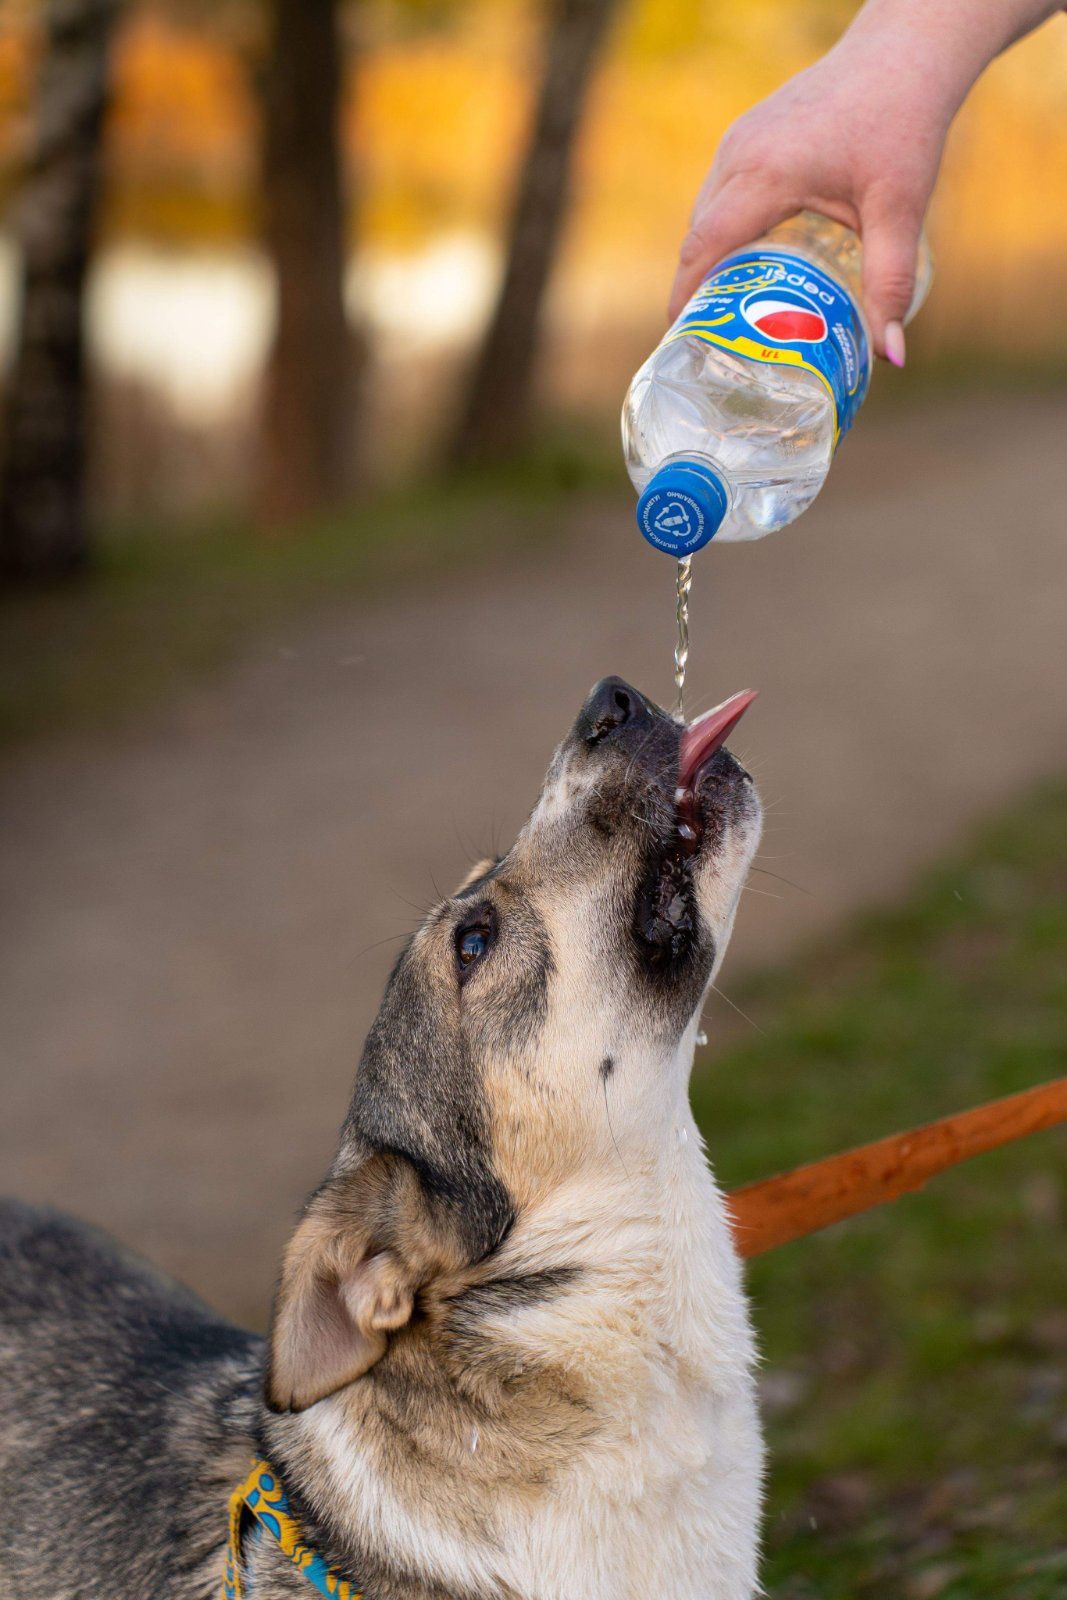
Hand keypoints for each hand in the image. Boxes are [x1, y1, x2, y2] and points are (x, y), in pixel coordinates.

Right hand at [668, 40, 953, 361]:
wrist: (904, 52)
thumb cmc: (903, 123)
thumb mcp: (901, 208)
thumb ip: (890, 281)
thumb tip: (890, 355)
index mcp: (765, 173)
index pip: (703, 246)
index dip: (685, 296)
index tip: (682, 338)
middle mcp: (740, 154)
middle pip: (698, 235)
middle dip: (697, 286)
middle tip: (713, 334)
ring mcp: (739, 138)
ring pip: (707, 212)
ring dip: (711, 257)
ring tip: (729, 304)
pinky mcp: (749, 132)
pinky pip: (721, 191)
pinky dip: (725, 228)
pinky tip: (750, 257)